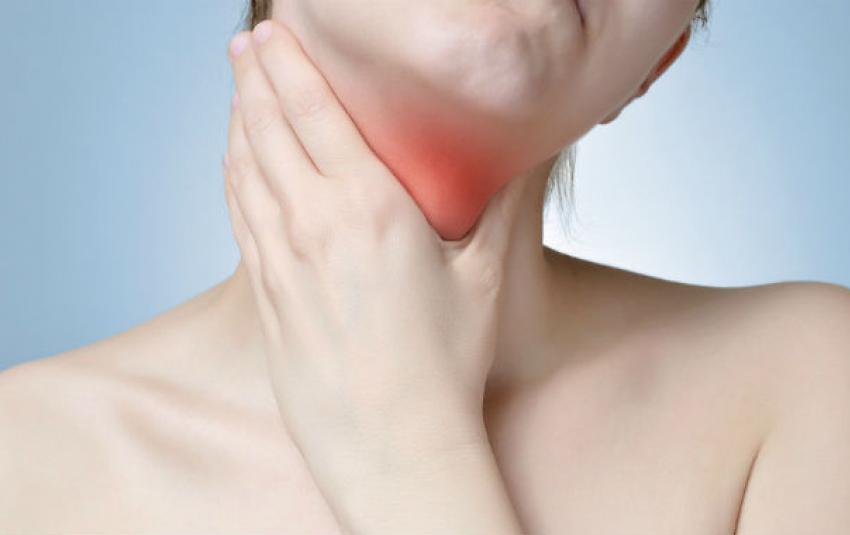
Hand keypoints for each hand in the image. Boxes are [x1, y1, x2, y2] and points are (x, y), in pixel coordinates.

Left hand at [223, 21, 524, 532]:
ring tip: (238, 88)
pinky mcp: (264, 293)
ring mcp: (280, 260)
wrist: (392, 442)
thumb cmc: (445, 365)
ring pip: (244, 168)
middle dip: (255, 77)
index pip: (315, 113)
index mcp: (370, 208)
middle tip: (247, 43)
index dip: (289, 65)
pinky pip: (238, 214)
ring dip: (238, 119)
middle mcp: (314, 224)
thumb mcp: (486, 276)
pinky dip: (232, 174)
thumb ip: (507, 203)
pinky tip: (236, 160)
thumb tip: (529, 152)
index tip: (273, 33)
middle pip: (269, 128)